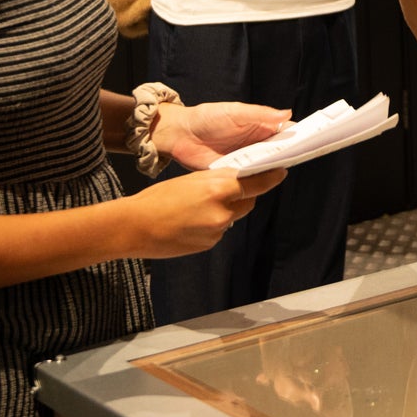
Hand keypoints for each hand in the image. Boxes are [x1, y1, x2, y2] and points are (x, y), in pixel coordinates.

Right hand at [125, 167, 286, 257]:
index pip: (257, 183)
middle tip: (230, 188)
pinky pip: (220, 231)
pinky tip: (193, 221)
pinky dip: (213, 224)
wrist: (135, 227)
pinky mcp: (209, 244)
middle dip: (245, 194)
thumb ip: (217, 181)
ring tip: (198, 206)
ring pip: (233, 216)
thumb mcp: (191, 180)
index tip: (281, 172)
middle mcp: (222, 212)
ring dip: (226, 210)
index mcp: (218, 189)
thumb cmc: (158, 199)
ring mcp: (217, 231)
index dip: (271, 177)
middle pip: (249, 201)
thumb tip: (237, 181)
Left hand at [157, 101, 291, 170]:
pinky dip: (256, 180)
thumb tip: (288, 114)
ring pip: (266, 168)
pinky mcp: (234, 175)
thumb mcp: (236, 112)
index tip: (314, 140)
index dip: (299, 137)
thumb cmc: (208, 118)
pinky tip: (262, 181)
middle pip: (280, 152)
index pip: (286, 133)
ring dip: (273, 169)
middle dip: (290, 155)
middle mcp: (257, 146)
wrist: (181, 135)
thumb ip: (261, 114)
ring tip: (283, 169)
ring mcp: (247, 161)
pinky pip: (250, 179)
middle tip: (303, 157)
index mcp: (261, 128)